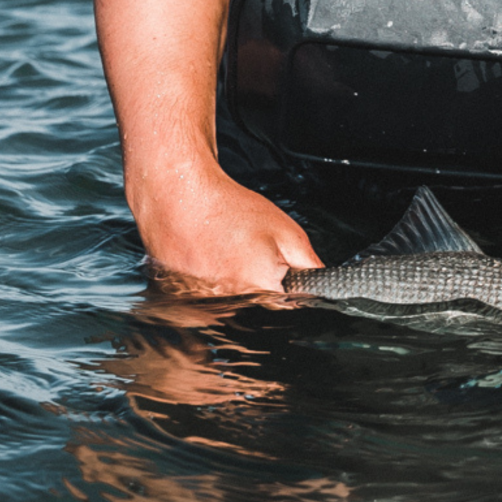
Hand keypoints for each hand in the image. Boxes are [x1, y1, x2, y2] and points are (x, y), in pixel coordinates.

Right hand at [132, 164, 322, 295]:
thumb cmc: (228, 208)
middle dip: (259, 285)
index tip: (279, 271)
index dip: (286, 288)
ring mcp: (200, 305)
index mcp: (260, 290)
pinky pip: (202, 302)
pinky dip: (206, 284)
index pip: (286, 308)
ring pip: (228, 306)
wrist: (178, 194)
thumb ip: (309, 264)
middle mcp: (229, 305)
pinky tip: (205, 259)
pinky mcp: (179, 301)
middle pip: (256, 307)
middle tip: (246, 254)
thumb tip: (323, 285)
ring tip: (224, 253)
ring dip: (231, 286)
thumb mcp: (285, 231)